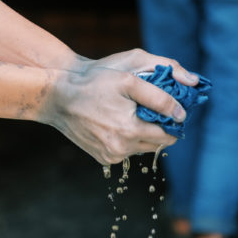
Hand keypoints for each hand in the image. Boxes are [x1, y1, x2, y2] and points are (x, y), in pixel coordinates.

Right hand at [36, 50, 195, 164]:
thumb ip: (159, 96)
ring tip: (131, 113)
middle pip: (156, 144)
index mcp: (130, 131)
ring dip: (142, 133)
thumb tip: (181, 113)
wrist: (56, 97)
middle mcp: (121, 149)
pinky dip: (126, 138)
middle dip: (158, 127)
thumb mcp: (128, 80)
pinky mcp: (101, 158)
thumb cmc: (92, 83)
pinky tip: (115, 121)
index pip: (169, 136)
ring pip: (140, 148)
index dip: (172, 121)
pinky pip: (124, 150)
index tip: (168, 108)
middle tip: (150, 108)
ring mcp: (109, 156)